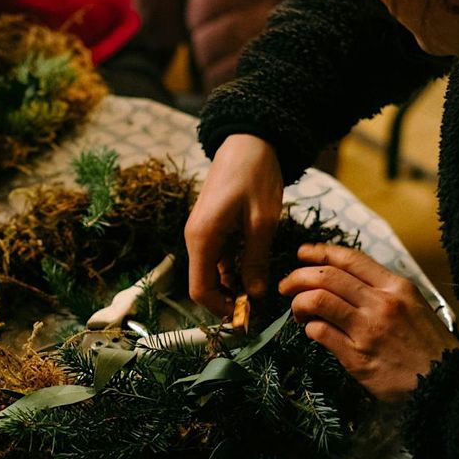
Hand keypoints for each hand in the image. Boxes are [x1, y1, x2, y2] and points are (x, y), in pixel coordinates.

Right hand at [185, 134, 284, 316]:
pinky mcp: (212, 228)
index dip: (220, 308)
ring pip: (212, 272)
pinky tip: (255, 270)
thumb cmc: (255, 177)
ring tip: (261, 290)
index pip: (199, 289)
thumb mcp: (262, 222)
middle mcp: (195, 239)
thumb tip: (255, 295)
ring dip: (232, 285)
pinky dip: (234, 270)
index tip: (247, 316)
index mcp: (202, 238)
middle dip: (227, 299)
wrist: (249, 142)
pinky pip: (218, 258)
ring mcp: (202, 233)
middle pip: (203, 284)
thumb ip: (256, 261)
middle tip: (258, 307)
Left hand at [278, 244, 458, 401]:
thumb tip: (343, 281)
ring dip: (299, 303)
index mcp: (395, 287)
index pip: (349, 259)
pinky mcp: (357, 357)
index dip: (320, 252)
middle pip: (327, 277)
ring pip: (318, 300)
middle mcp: (381, 303)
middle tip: (287, 285)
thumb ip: (381, 290)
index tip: (302, 254)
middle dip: (298, 277)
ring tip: (297, 311)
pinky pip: (320, 333)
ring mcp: (368, 330)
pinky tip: (312, 331)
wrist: (445, 381)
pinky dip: (309, 328)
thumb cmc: (429, 344)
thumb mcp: (413, 304)